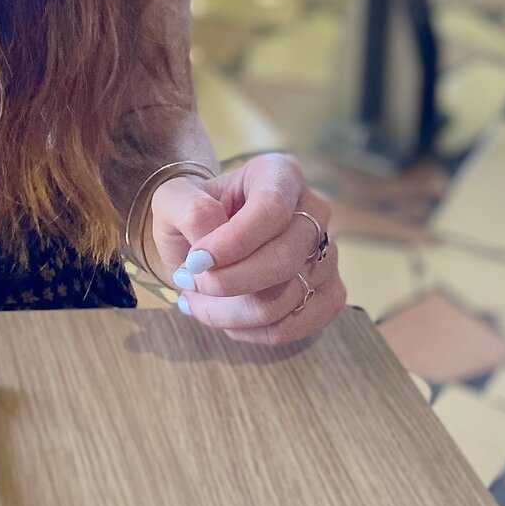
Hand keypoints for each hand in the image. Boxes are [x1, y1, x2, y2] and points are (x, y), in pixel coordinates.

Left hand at [148, 153, 344, 345]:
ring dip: (231, 311)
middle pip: (283, 259)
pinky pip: (298, 325)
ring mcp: (328, 253)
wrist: (207, 245)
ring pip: (287, 298)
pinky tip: (227, 318)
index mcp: (280, 173)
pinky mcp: (330, 293)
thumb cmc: (193, 216)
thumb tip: (214, 238)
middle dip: (228, 282)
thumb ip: (190, 210)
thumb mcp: (175, 199)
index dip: (234, 242)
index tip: (195, 262)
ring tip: (197, 301)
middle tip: (188, 284)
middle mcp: (315, 209)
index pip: (271, 210)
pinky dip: (254, 332)